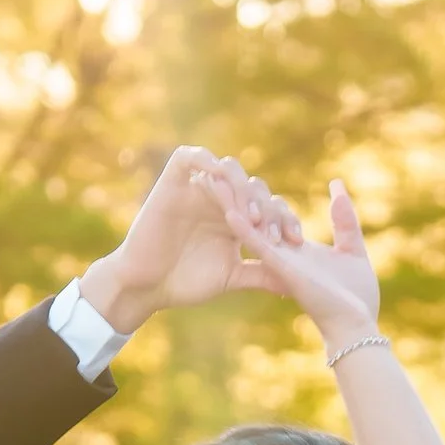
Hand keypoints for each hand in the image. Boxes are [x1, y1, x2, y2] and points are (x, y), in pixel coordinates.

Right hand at [81, 149, 292, 332]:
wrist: (148, 287)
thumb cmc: (186, 283)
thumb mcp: (232, 277)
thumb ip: (262, 273)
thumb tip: (297, 284)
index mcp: (237, 217)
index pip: (270, 205)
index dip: (286, 218)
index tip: (294, 241)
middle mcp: (220, 199)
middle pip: (254, 185)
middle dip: (269, 209)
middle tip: (270, 234)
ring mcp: (197, 188)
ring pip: (229, 168)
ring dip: (243, 190)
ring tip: (249, 218)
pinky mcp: (172, 182)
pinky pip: (190, 156)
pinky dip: (205, 160)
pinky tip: (218, 178)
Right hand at [220, 174, 380, 355]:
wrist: (356, 329)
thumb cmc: (355, 298)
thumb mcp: (351, 250)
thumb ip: (344, 221)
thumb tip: (338, 188)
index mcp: (295, 250)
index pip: (272, 217)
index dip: (257, 198)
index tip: (243, 179)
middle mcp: (282, 254)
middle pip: (254, 219)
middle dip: (237, 197)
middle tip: (216, 174)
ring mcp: (280, 262)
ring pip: (250, 229)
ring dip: (233, 205)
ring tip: (213, 181)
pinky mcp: (283, 269)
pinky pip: (258, 245)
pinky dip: (244, 227)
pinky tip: (229, 209)